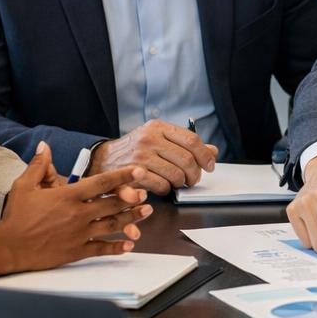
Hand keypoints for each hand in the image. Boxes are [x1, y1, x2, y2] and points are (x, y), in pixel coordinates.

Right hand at [0, 143, 153, 276]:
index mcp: (68, 196)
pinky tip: (129, 245)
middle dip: (131, 198)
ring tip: (146, 213)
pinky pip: (101, 249)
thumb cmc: (15, 216)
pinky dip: (116, 248)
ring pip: (111, 225)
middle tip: (146, 193)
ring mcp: (79, 234)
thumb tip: (45, 146)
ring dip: (131, 219)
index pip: (101, 183)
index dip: (122, 176)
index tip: (138, 171)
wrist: (7, 246)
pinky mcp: (76, 251)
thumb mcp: (24, 186)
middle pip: (112, 203)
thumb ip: (39, 165)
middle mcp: (78, 214)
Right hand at [89, 119, 217, 194]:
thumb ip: (184, 144)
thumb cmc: (135, 150)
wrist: (103, 160)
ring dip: (181, 183)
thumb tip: (212, 151)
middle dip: (195, 174)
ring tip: (177, 183)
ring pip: (176, 175)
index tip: (210, 166)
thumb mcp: (158, 139)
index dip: (205, 155)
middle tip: (193, 180)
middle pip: (186, 159)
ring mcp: (140, 156)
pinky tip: (162, 187)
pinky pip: (162, 186)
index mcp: (158, 127)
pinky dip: (166, 190)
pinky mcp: (133, 174)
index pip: (191, 140)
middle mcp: (149, 139)